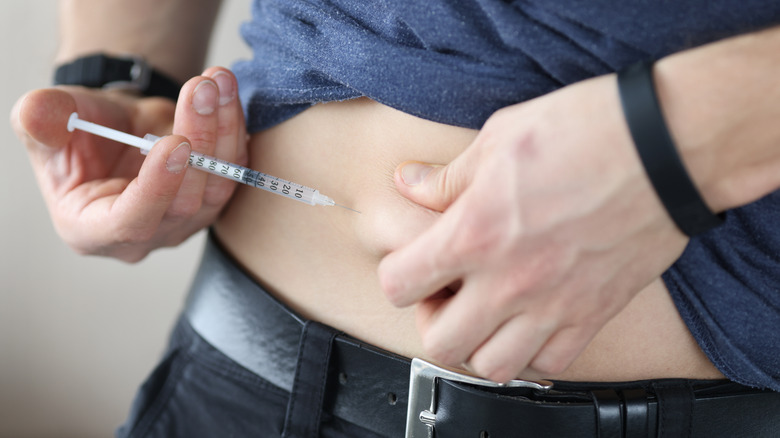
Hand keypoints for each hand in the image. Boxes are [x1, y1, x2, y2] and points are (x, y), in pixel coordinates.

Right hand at [11, 67, 246, 261]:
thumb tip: (39, 114)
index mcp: (94, 230)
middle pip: (184, 200)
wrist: (115, 127)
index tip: (175, 142)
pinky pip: (235, 168)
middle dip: (197, 139)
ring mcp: (186, 220)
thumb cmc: (79, 132)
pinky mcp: (214, 198)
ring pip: (218, 184)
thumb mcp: (48, 121)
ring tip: (216, 80)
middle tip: (200, 89)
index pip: (132, 222)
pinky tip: (226, 90)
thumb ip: (40, 120)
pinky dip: (234, 127)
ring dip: (222, 128)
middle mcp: (148, 233)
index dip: (157, 187)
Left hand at [378, 74, 688, 381]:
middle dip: (432, 321)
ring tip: (486, 313)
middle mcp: (510, 280)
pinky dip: (532, 353)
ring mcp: (554, 304)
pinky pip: (551, 365)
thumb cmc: (587, 131)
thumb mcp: (500, 138)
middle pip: (440, 344)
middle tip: (446, 294)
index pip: (399, 285)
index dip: (398, 276)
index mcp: (475, 232)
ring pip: (493, 367)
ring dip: (478, 345)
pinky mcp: (594, 314)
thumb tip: (409, 183)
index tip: (414, 264)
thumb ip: (448, 177)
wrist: (666, 147)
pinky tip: (530, 322)